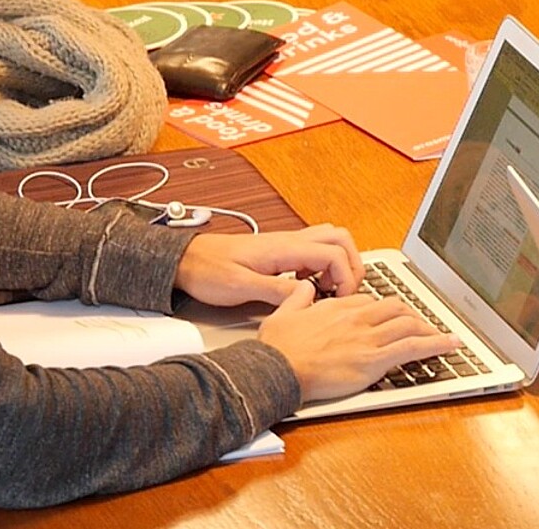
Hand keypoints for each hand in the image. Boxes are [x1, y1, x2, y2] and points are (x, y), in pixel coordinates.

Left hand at [173, 225, 363, 306]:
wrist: (186, 260)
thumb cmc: (207, 271)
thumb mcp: (239, 286)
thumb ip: (275, 291)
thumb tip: (307, 297)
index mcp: (283, 248)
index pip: (333, 252)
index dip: (346, 276)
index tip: (340, 298)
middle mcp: (289, 242)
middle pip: (340, 239)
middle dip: (352, 265)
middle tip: (343, 292)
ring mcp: (286, 245)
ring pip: (329, 242)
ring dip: (339, 264)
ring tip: (327, 290)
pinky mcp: (280, 253)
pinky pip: (314, 251)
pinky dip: (323, 266)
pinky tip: (308, 287)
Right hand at [257, 284, 457, 400]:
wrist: (277, 369)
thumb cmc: (277, 349)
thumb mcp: (282, 314)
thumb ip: (297, 299)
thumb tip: (303, 289)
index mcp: (336, 307)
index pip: (370, 301)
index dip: (384, 309)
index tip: (389, 316)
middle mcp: (356, 318)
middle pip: (395, 307)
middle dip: (412, 315)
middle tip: (421, 325)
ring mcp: (367, 338)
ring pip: (409, 323)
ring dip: (429, 328)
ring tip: (441, 336)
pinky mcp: (374, 359)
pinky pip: (413, 347)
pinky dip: (436, 345)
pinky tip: (450, 346)